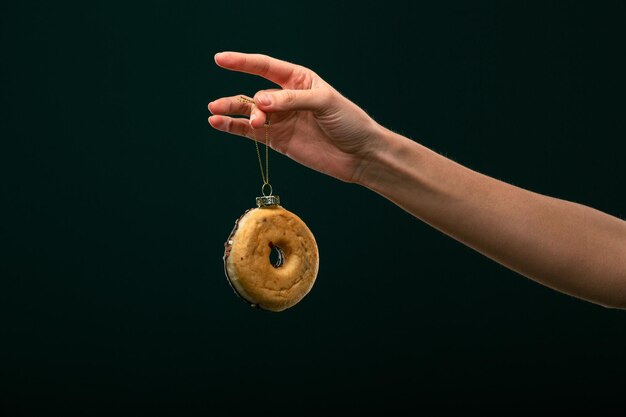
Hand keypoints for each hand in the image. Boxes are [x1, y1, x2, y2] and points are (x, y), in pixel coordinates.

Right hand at [208, 52, 382, 182]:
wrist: (359, 154)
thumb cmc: (348, 121)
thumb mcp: (323, 102)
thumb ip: (290, 100)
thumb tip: (259, 101)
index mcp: (298, 79)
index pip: (265, 67)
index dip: (242, 62)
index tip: (220, 59)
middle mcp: (285, 98)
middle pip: (255, 93)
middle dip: (244, 101)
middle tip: (237, 111)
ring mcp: (280, 120)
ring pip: (249, 112)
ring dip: (232, 112)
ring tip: (214, 113)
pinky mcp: (277, 140)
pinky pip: (250, 132)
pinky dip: (234, 128)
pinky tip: (218, 124)